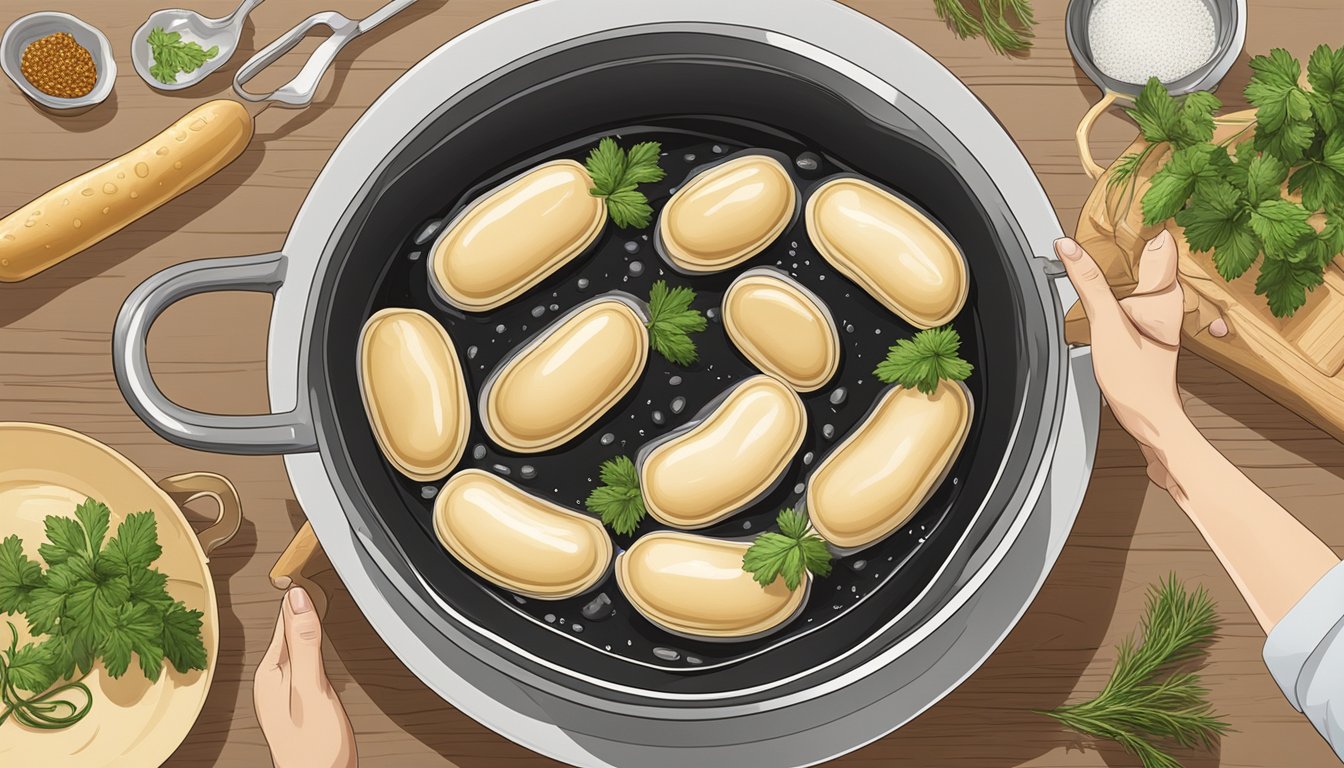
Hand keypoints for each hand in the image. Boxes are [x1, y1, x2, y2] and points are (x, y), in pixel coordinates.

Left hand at [254, 587, 356, 767]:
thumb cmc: (314, 747)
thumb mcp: (310, 686)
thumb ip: (304, 642)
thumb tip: (298, 601)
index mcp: (270, 674)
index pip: (284, 623)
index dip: (297, 598)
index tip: (300, 569)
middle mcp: (272, 682)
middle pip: (289, 635)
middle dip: (300, 610)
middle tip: (306, 579)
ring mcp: (284, 695)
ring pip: (296, 649)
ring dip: (305, 628)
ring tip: (309, 604)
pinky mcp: (299, 704)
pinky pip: (303, 666)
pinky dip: (312, 650)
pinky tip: (317, 648)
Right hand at [1056, 230, 1192, 485]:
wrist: (1152, 420)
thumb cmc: (1138, 381)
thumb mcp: (1106, 324)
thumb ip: (1088, 281)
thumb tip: (1068, 246)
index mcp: (1165, 291)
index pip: (1157, 237)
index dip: (1139, 215)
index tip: (1116, 198)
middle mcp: (1168, 299)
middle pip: (1148, 251)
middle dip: (1123, 234)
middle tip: (1093, 216)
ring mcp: (1160, 314)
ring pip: (1140, 272)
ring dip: (1117, 260)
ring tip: (1089, 245)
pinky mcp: (1150, 328)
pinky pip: (1134, 293)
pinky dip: (1116, 284)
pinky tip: (1097, 285)